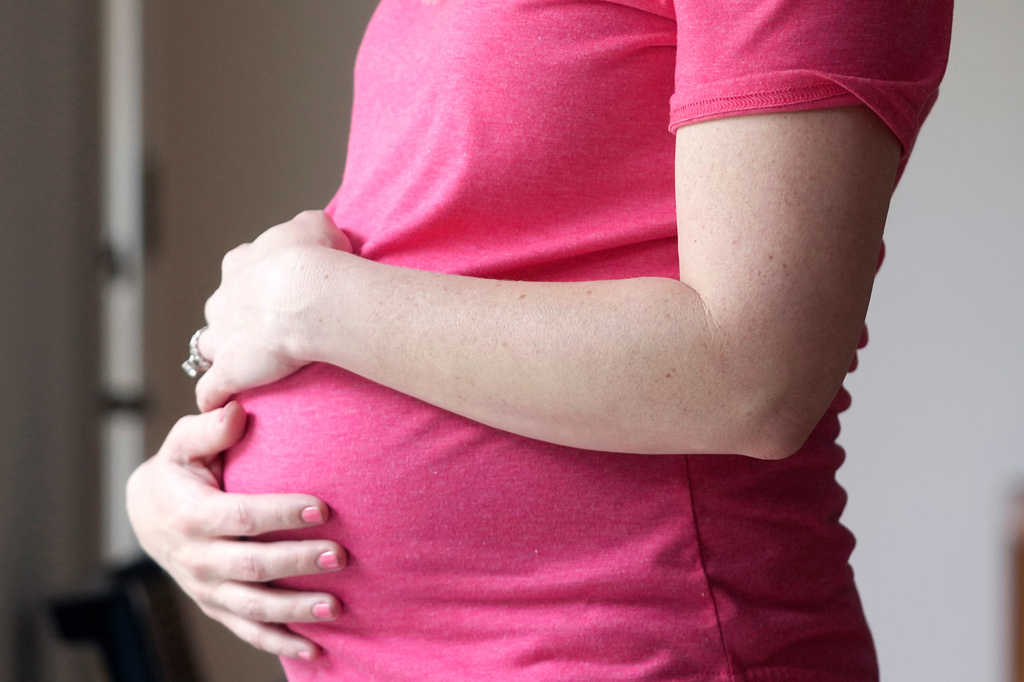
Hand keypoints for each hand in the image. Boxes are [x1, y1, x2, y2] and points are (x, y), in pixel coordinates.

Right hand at [126, 402, 345, 659]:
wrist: (147, 514)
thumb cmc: (178, 471)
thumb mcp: (183, 444)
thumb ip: (209, 428)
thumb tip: (237, 410)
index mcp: (192, 515)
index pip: (241, 517)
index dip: (281, 514)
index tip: (323, 508)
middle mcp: (197, 558)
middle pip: (252, 566)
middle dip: (297, 562)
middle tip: (341, 555)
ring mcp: (206, 588)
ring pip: (253, 606)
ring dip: (295, 610)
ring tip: (336, 605)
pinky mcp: (216, 606)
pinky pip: (247, 631)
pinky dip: (280, 643)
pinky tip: (315, 647)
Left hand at [195, 210, 352, 411]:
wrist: (306, 293)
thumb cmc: (315, 258)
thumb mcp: (316, 225)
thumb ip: (310, 228)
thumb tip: (317, 232)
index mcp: (240, 264)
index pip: (238, 271)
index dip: (255, 283)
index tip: (277, 290)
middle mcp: (223, 300)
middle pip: (220, 311)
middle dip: (235, 320)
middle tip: (267, 330)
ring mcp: (222, 338)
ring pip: (209, 349)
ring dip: (222, 358)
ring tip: (245, 371)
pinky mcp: (228, 372)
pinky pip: (211, 392)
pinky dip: (216, 400)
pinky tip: (227, 408)